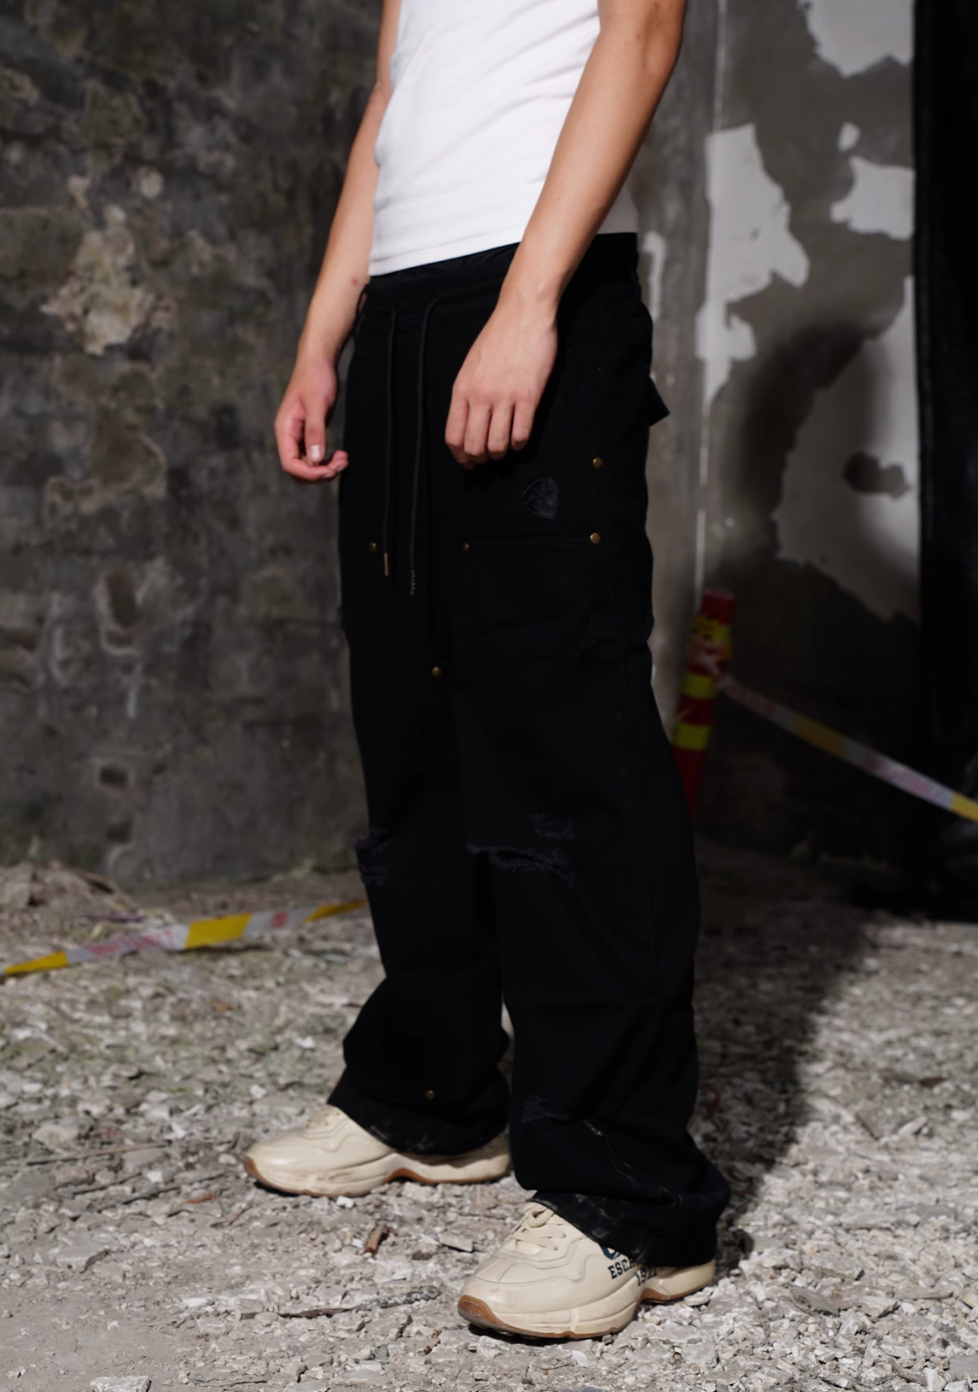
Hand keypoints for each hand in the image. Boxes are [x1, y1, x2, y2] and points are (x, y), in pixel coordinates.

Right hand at [275, 353, 349, 482]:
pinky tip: (341, 455)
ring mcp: (299, 436)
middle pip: (298, 470)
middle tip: (342, 464)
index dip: (309, 473)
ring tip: (344, 459)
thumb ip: (315, 432)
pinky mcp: (310, 434)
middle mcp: (289, 436)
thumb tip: (316, 458)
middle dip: (320, 473)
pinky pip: (315, 457)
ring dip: (326, 468)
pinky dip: (328, 460)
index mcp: (285, 429)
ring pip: (308, 466)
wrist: (319, 362)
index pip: (290, 464)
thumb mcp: (317, 404)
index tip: (329, 470)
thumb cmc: (315, 377)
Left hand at [445, 298, 557, 467]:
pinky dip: (520, 443)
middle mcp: (480, 396)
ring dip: (501, 452)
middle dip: (481, 458)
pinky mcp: (528, 397)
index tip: (468, 461)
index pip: (453, 436)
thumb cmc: (499, 336)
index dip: (460, 456)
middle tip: (488, 456)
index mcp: (462, 389)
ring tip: (505, 446)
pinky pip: (521, 434)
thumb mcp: (471, 365)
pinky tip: (520, 437)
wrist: (523, 313)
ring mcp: (504, 397)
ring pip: (497, 445)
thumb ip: (468, 393)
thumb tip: (469, 423)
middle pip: (474, 446)